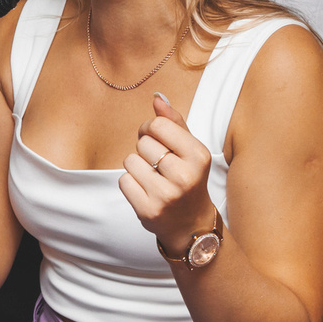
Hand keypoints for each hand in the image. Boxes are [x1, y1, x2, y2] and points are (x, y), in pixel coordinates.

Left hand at [118, 92, 216, 249]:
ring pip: (130, 161)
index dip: (150, 127)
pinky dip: (130, 183)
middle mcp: (184, 176)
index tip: (155, 137)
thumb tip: (157, 97)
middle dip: (145, 149)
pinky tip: (145, 190)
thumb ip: (174, 122)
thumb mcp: (190, 149)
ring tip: (152, 177)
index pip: (159, 124)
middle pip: (143, 142)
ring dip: (136, 166)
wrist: (192, 224)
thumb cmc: (188, 179)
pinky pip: (124, 181)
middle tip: (157, 163)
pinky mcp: (147, 210)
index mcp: (198, 155)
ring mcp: (165, 195)